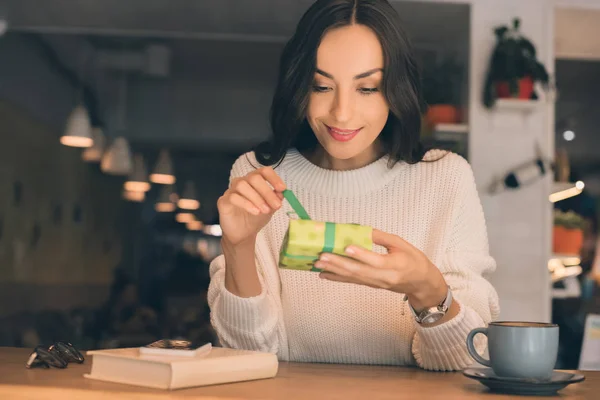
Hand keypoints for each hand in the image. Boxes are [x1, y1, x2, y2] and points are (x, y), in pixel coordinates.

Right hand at [217, 167, 285, 245]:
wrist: (243, 234)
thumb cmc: (256, 218)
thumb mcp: (270, 209)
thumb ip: (276, 199)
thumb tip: (282, 192)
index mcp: (255, 181)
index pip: (264, 171)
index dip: (274, 178)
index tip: (282, 188)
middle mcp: (243, 182)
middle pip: (254, 178)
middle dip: (267, 191)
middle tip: (276, 205)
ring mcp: (232, 190)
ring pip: (242, 185)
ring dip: (257, 198)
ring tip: (265, 210)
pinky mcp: (224, 201)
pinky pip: (233, 197)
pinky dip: (246, 204)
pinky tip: (255, 212)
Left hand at [315, 229, 447, 309]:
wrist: (421, 283)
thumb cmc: (414, 260)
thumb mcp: (402, 244)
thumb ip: (382, 238)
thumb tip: (362, 231)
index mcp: (396, 265)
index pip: (377, 261)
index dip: (362, 255)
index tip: (347, 248)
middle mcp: (385, 277)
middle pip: (360, 271)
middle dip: (339, 264)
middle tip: (322, 256)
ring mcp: (377, 283)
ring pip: (353, 277)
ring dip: (334, 271)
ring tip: (318, 264)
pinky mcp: (371, 285)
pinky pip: (353, 282)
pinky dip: (337, 278)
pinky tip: (324, 274)